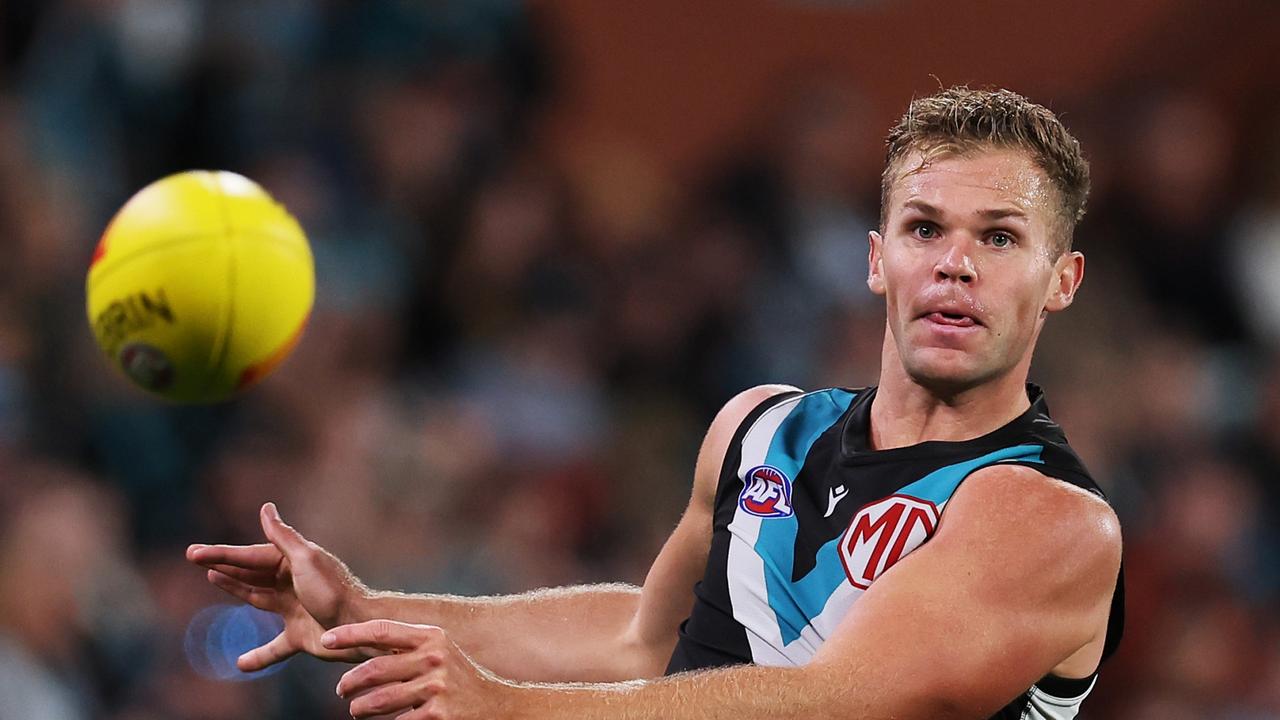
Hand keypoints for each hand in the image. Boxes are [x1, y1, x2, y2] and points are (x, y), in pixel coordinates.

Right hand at [186, 502, 371, 669]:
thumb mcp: (306, 559)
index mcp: (293, 562)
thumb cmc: (333, 590)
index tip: (194, 553)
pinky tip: (241, 664)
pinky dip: (259, 656)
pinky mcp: (298, 636)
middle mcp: (292, 582)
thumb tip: (266, 507)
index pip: (249, 557)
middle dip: (223, 564)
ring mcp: (294, 609)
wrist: (359, 626)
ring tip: (213, 577)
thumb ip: (282, 537)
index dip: (221, 554)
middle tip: (192, 556)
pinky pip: (274, 648)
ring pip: (257, 597)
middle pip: (250, 572)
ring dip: (235, 588)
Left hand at [327, 620, 519, 719]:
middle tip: (341, 690)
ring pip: (378, 701)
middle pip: (374, 669)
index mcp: (432, 637)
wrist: (496, 703)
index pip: (382, 631)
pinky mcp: (437, 716)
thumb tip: (362, 643)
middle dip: (349, 682)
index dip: (350, 634)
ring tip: (356, 710)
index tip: (327, 640)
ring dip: (359, 709)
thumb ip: (408, 646)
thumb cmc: (458, 676)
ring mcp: (436, 688)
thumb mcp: (439, 650)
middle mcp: (434, 659)